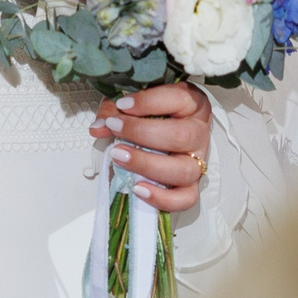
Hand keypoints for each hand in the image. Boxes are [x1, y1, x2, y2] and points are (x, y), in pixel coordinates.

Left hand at [97, 83, 211, 214]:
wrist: (161, 132)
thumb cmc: (149, 114)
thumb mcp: (132, 103)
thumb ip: (114, 111)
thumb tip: (98, 128)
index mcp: (192, 103)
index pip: (180, 99)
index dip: (149, 102)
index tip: (121, 105)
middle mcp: (199, 132)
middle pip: (180, 136)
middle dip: (142, 133)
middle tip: (114, 128)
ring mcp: (198, 161)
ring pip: (183, 170)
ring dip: (146, 164)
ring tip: (118, 156)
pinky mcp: (192, 185)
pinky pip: (185, 198)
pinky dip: (162, 197)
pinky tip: (138, 188)